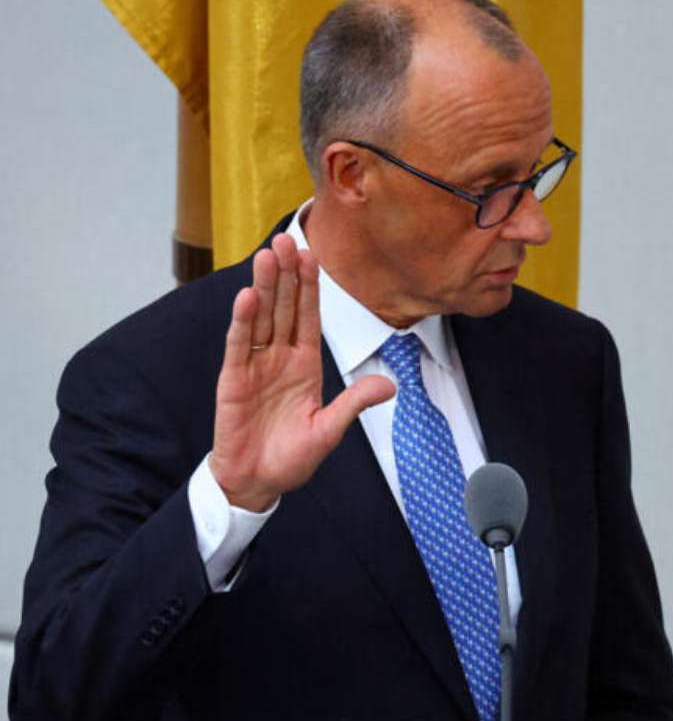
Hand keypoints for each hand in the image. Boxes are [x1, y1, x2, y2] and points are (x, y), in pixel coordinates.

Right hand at [209, 234, 394, 510]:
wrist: (257, 482)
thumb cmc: (292, 457)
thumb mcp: (329, 430)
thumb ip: (354, 404)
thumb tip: (389, 385)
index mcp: (305, 365)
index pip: (308, 318)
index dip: (309, 287)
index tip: (312, 255)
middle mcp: (279, 359)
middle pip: (283, 308)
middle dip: (286, 274)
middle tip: (287, 238)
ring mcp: (255, 367)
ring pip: (260, 319)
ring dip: (264, 287)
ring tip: (267, 255)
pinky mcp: (234, 381)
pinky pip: (240, 346)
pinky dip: (243, 322)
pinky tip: (247, 297)